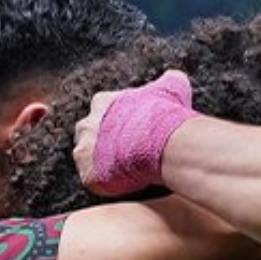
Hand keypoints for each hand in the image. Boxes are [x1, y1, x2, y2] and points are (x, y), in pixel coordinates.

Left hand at [73, 70, 197, 196]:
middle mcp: (87, 124)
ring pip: (86, 157)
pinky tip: (124, 181)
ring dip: (101, 162)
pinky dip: (106, 183)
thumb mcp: (172, 88)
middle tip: (126, 152)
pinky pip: (93, 180)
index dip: (117, 122)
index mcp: (103, 102)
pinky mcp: (87, 174)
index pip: (102, 110)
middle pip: (88, 133)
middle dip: (102, 141)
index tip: (132, 131)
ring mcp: (85, 150)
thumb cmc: (167, 116)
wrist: (165, 145)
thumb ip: (168, 80)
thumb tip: (175, 76)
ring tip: (125, 168)